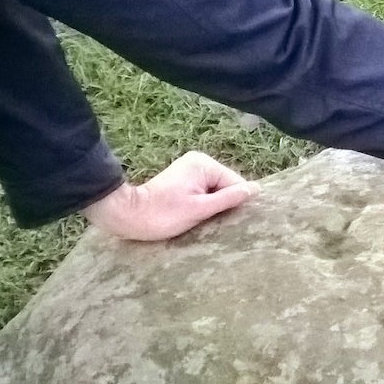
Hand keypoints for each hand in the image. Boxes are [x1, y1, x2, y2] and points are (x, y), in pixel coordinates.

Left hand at [83, 151, 258, 240]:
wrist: (128, 215)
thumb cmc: (162, 215)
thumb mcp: (199, 209)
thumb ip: (229, 198)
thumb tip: (256, 190)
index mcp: (204, 164)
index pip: (235, 183)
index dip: (231, 204)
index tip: (217, 218)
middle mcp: (199, 161)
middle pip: (226, 186)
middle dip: (221, 204)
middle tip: (207, 221)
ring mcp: (190, 170)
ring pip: (215, 191)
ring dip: (211, 206)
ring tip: (197, 219)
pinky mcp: (183, 180)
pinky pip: (204, 192)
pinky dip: (202, 205)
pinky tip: (192, 215)